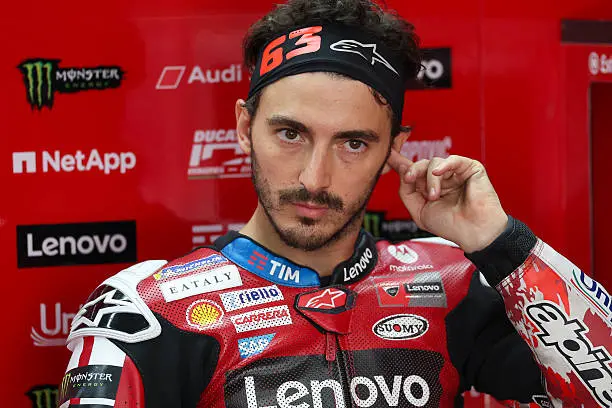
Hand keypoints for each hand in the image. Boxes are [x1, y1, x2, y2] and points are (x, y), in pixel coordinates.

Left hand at [386, 150, 507, 252]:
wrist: (473, 232)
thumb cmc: (451, 225)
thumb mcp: (419, 211)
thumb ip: (407, 192)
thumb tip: (402, 173)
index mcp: (429, 188)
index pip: (413, 171)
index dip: (399, 162)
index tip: (388, 154)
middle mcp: (441, 179)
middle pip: (420, 164)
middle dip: (412, 171)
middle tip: (409, 179)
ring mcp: (455, 173)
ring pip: (434, 163)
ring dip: (430, 179)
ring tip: (434, 195)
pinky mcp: (470, 169)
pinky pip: (453, 160)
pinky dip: (444, 165)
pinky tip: (438, 173)